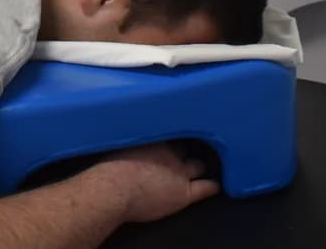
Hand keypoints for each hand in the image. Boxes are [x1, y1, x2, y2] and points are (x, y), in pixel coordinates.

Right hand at [98, 143, 219, 222]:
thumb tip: (123, 140)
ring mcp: (180, 172)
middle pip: (184, 147)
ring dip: (198, 166)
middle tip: (185, 151)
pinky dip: (212, 186)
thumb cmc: (109, 170)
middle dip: (185, 149)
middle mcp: (170, 152)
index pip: (170, 133)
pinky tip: (216, 186)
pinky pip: (205, 188)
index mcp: (153, 139)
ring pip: (197, 165)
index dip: (171, 137)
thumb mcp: (118, 146)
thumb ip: (127, 141)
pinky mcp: (184, 193)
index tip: (170, 137)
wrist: (115, 189)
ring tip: (201, 166)